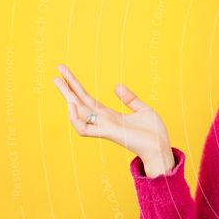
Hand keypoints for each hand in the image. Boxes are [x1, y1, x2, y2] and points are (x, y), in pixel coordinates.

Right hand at [53, 64, 171, 162]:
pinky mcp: (109, 133)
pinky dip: (75, 118)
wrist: (161, 147)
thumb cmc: (153, 132)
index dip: (77, 86)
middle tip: (57, 71)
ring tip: (58, 81)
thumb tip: (116, 86)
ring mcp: (104, 127)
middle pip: (80, 102)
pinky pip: (84, 128)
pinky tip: (71, 104)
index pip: (88, 99)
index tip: (66, 73)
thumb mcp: (143, 109)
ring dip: (67, 97)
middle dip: (67, 88)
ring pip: (78, 112)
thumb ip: (129, 99)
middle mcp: (103, 121)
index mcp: (110, 116)